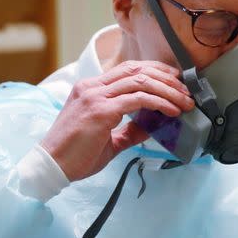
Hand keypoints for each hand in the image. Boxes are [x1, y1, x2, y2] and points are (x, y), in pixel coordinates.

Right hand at [40, 60, 194, 180]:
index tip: (175, 79)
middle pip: (137, 69)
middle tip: (186, 90)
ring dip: (168, 90)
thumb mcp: (107, 138)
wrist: (50, 168)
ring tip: (184, 101)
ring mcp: (96, 96)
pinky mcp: (101, 110)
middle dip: (167, 77)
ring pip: (141, 81)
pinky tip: (171, 111)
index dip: (156, 70)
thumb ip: (129, 130)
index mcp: (91, 88)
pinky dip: (159, 102)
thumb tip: (153, 125)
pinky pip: (138, 99)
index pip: (129, 69)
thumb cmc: (74, 155)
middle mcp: (92, 87)